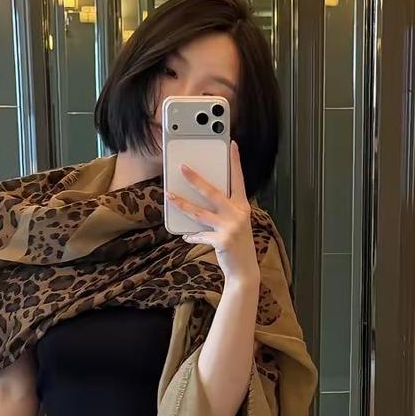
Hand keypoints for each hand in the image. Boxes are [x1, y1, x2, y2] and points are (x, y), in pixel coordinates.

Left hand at [168, 145, 257, 286]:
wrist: (245, 270)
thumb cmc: (238, 245)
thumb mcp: (236, 223)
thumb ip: (224, 210)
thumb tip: (201, 199)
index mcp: (243, 207)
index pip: (239, 179)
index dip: (235, 162)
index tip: (232, 145)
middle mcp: (238, 214)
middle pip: (213, 192)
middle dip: (196, 179)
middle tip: (182, 167)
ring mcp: (230, 227)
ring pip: (200, 212)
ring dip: (182, 204)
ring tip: (169, 196)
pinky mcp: (222, 240)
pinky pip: (200, 234)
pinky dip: (192, 235)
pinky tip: (186, 236)